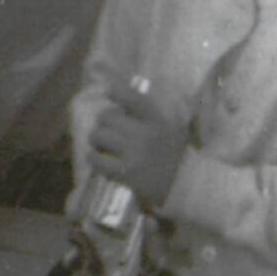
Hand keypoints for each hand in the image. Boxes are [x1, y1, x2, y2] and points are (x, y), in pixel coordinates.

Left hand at [86, 78, 188, 207]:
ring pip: (99, 136)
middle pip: (107, 117)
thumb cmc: (173, 154)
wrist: (182, 185)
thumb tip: (124, 93)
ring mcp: (135, 154)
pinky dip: (94, 158)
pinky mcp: (126, 173)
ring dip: (96, 140)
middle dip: (102, 122)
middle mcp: (146, 134)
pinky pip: (97, 159)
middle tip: (105, 129)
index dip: (117, 91)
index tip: (110, 91)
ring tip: (101, 145)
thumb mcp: (170, 127)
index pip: (133, 98)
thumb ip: (150, 113)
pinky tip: (99, 159)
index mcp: (157, 120)